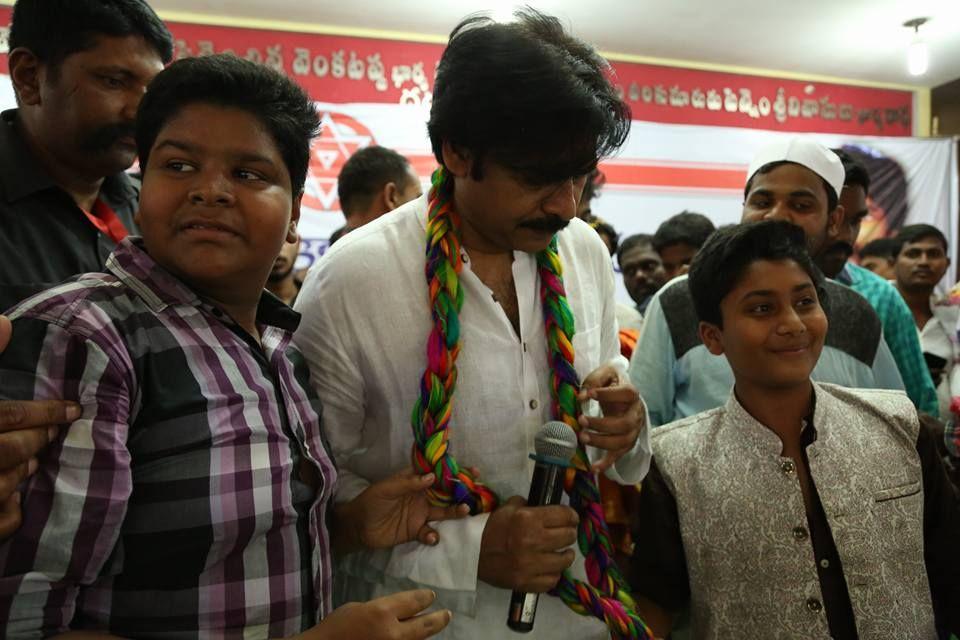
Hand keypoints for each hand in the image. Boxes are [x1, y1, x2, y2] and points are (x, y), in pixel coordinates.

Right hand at [0, 315, 80, 537]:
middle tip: (52, 431)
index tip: (72, 409)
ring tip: (33, 458)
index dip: (47, 413)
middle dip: (36, 439)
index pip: (10, 416)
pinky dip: (9, 512)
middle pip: (10, 451)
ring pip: (3, 486)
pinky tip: (12, 497)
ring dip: (22, 470)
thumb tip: (5, 323)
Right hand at [303, 589, 450, 639]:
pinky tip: (416, 638)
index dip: (424, 598)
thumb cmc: (337, 626)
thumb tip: (398, 612)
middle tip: (446, 615)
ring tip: (435, 626)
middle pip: (425, 626)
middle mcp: (392, 633)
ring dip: (426, 634)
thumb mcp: (360, 608)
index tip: (431, 595)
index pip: (413, 602)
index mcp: (382, 612)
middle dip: (438, 619)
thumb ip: (382, 609)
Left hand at [338, 467, 469, 551]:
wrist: (358, 527)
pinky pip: (430, 532)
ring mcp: (421, 514)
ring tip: (465, 511)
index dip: (453, 470)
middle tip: (477, 490)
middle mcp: (422, 496)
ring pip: (444, 511)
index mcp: (415, 481)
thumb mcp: (387, 489)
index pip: (437, 473)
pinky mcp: (417, 531)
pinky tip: (432, 536)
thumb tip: (432, 477)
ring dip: (455, 512)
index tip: (472, 470)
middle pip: (446, 492)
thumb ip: (408, 483)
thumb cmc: (371, 501)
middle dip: (462, 490)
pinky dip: (434, 535)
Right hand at [478, 496, 577, 592]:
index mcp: (528, 519)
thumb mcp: (507, 508)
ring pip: (565, 560)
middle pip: (568, 536)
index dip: (571, 515)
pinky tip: (550, 567)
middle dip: (569, 532)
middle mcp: (533, 541)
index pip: (565, 515)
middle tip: (565, 533)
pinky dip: (554, 573)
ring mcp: (531, 565)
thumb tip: (546, 508)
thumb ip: (528, 505)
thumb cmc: (491, 528)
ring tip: (562, 552)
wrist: (471, 553)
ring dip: (565, 554)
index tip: (571, 518)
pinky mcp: (527, 582)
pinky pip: (553, 580)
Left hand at [577, 364, 644, 473]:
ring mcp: (632, 431)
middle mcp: (635, 414)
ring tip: (582, 437)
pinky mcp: (625, 443)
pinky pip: (618, 455)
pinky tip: (594, 468)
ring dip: (601, 442)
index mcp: (631, 394)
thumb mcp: (605, 373)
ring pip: (622, 442)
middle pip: (625, 424)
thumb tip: (582, 397)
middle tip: (581, 420)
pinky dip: (607, 463)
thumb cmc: (612, 383)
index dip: (608, 395)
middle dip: (602, 424)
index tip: (589, 394)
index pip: (626, 393)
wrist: (622, 395)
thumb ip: (594, 380)